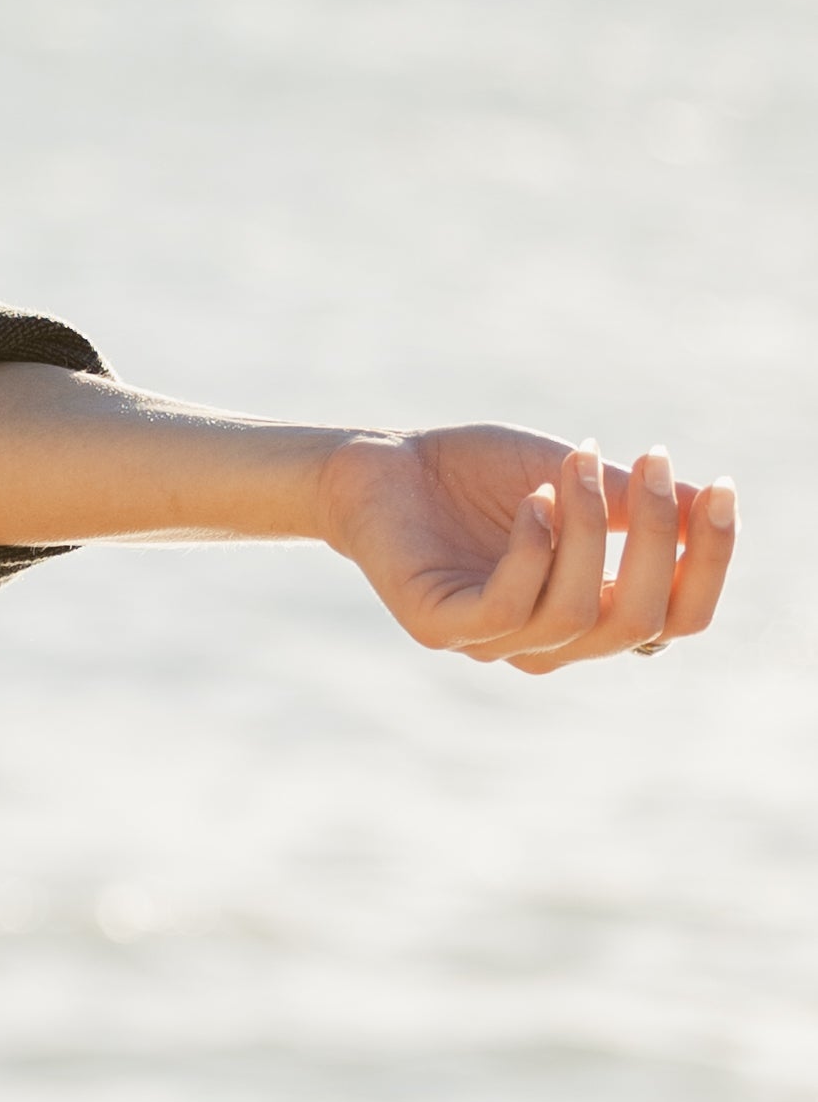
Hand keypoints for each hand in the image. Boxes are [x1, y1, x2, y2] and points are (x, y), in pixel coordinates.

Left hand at [319, 425, 736, 671]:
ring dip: (589, 527)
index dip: (710, 560)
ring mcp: (493, 642)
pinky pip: (506, 608)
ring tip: (574, 464)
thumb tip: (705, 503)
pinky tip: (531, 500)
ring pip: (576, 610)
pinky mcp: (439, 627)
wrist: (382, 465)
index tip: (719, 486)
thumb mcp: (573, 478)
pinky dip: (530, 550)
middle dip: (658, 539)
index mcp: (592, 613)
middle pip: (639, 621)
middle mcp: (549, 641)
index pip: (678, 616)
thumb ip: (634, 501)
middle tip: (650, 458)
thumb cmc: (480, 474)